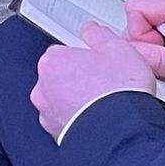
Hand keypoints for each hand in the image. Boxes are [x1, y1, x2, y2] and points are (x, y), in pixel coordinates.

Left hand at [31, 22, 156, 139]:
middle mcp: (43, 88)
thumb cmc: (118, 91)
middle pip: (60, 75)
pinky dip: (79, 117)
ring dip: (77, 98)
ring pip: (61, 99)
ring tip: (104, 99)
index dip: (84, 53)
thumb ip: (99, 34)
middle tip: (104, 78)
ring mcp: (47, 114)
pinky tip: (100, 114)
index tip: (97, 58)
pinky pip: (66, 119)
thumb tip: (92, 30)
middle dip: (79, 76)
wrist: (121, 131)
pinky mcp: (56, 135)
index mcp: (53, 62)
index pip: (63, 50)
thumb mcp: (118, 48)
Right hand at [122, 0, 164, 92]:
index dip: (139, 37)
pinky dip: (159, 57)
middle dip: (146, 48)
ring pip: (142, 34)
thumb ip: (155, 59)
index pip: (136, 9)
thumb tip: (128, 52)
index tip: (157, 54)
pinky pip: (152, 41)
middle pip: (137, 22)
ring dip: (153, 55)